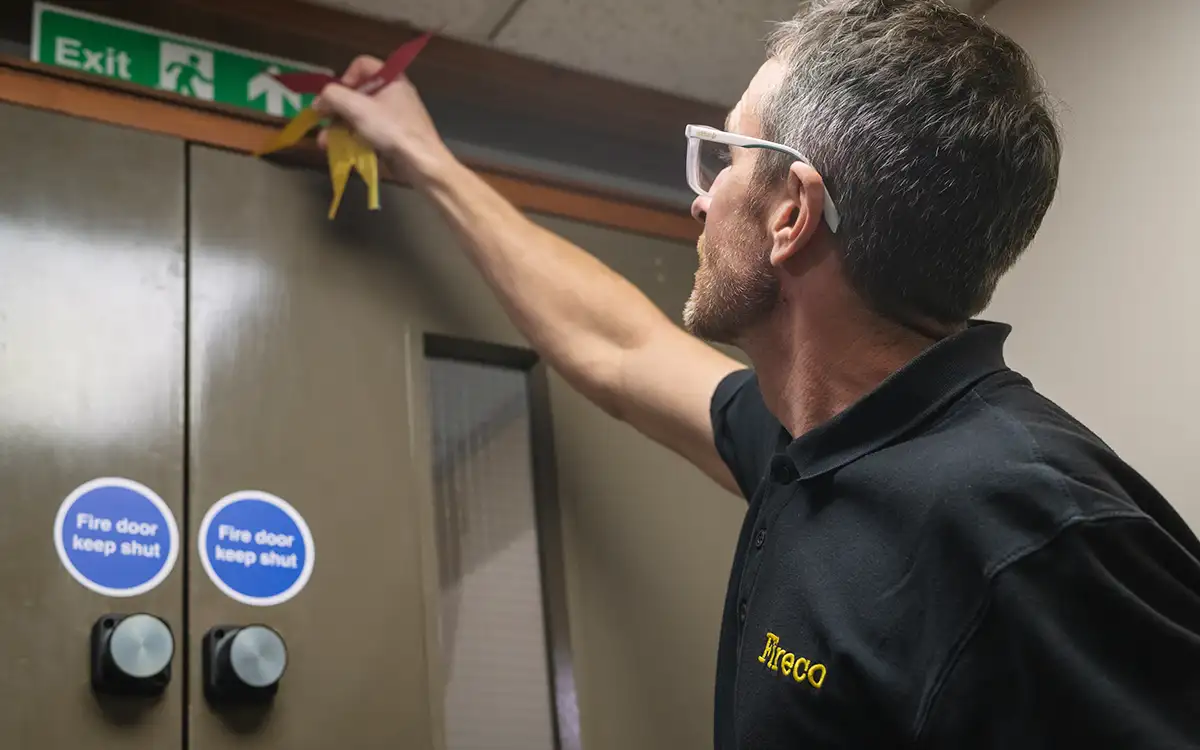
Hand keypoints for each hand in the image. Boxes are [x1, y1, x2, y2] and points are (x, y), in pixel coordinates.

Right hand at [313, 55, 454, 181]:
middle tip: (321, 120)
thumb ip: (333, 97)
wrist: (421, 163)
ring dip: (339, 126)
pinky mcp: (393, 136)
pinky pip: (369, 131)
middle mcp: (394, 93)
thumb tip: (318, 101)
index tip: (336, 95)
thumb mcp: (357, 108)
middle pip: (358, 93)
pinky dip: (353, 137)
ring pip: (360, 115)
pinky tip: (339, 149)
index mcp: (392, 78)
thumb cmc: (391, 129)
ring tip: (325, 142)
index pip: (362, 65)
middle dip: (336, 108)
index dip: (345, 77)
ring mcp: (394, 116)